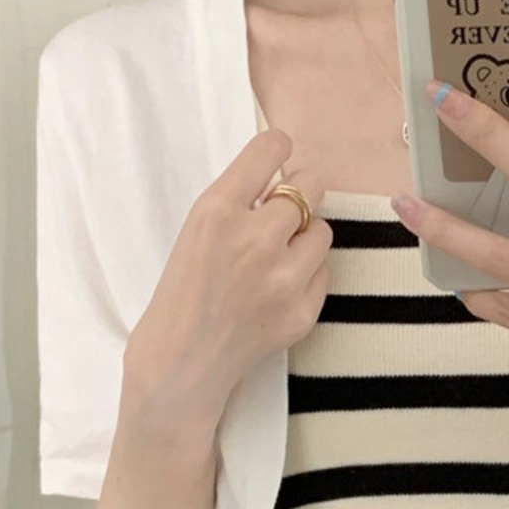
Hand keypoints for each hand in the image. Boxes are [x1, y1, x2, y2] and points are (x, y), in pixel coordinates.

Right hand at [126, 131, 334, 425]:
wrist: (183, 360)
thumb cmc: (183, 291)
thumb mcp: (195, 231)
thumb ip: (237, 202)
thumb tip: (283, 178)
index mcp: (218, 211)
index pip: (269, 150)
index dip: (279, 148)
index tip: (281, 154)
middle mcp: (255, 240)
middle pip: (309, 186)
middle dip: (299, 194)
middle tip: (284, 210)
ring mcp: (283, 279)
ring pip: (323, 230)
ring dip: (306, 236)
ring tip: (278, 255)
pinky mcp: (302, 311)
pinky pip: (324, 271)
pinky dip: (308, 274)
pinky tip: (279, 287)